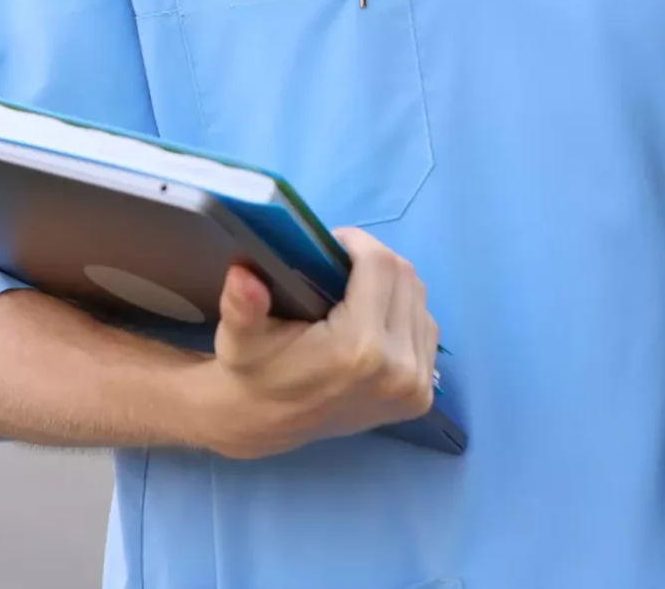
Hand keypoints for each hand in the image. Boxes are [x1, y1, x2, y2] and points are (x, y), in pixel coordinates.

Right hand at [183, 229, 439, 459]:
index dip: (357, 242)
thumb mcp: (238, 336)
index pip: (380, 266)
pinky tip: (374, 315)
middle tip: (340, 262)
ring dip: (391, 284)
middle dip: (373, 259)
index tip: (331, 242)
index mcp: (358, 349)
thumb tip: (242, 274)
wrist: (266, 422)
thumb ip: (242, 305)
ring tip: (356, 287)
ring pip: (420, 299)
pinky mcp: (422, 396)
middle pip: (405, 278)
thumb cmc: (253, 371)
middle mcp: (398, 368)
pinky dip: (403, 311)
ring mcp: (415, 385)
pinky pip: (425, 329)